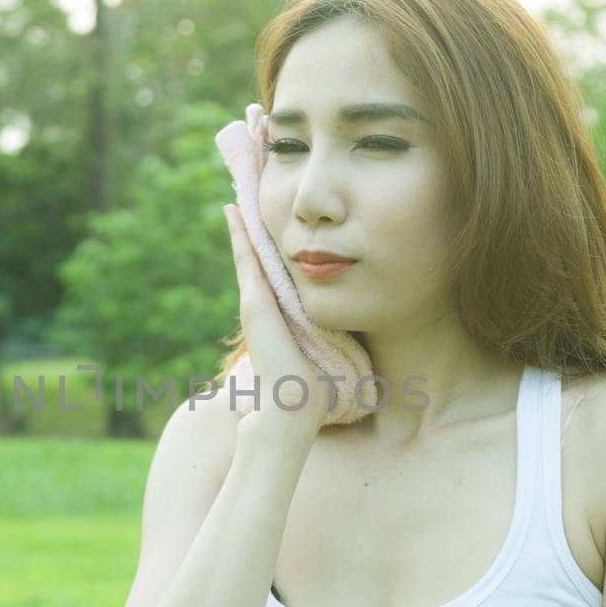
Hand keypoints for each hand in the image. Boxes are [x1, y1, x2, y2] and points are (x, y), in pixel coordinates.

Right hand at [222, 202, 332, 430]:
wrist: (293, 407)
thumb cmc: (316, 392)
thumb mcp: (332, 356)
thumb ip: (344, 345)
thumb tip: (371, 352)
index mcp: (283, 319)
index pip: (276, 277)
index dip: (273, 253)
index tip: (275, 230)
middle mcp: (264, 308)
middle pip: (257, 260)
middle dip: (253, 232)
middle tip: (246, 201)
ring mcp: (255, 303)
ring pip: (248, 254)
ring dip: (242, 227)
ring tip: (237, 199)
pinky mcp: (253, 302)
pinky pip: (245, 257)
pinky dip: (238, 233)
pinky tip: (233, 210)